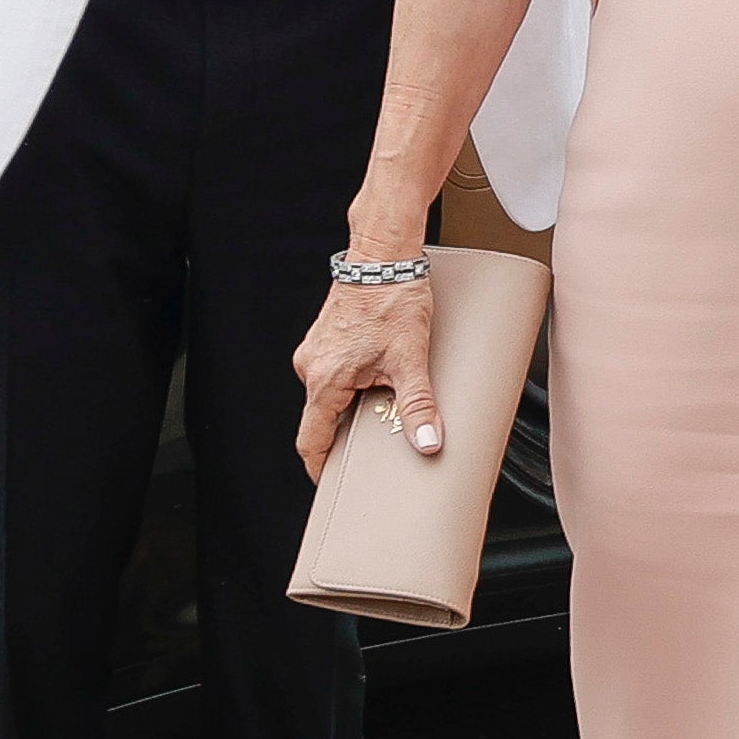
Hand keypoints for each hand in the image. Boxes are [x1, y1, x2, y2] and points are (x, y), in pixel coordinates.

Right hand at [293, 272, 443, 480]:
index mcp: (325, 378)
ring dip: (352, 404)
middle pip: (323, 418)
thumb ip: (418, 404)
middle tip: (372, 444)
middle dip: (345, 434)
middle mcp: (312, 366)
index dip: (321, 467)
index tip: (333, 481)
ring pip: (330, 394)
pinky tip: (377, 376)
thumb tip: (427, 442)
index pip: (312, 440)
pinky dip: (352, 383)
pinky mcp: (326, 337)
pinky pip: (334, 372)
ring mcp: (316, 350)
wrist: (384, 256)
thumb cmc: (392, 297)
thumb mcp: (410, 358)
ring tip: (381, 403)